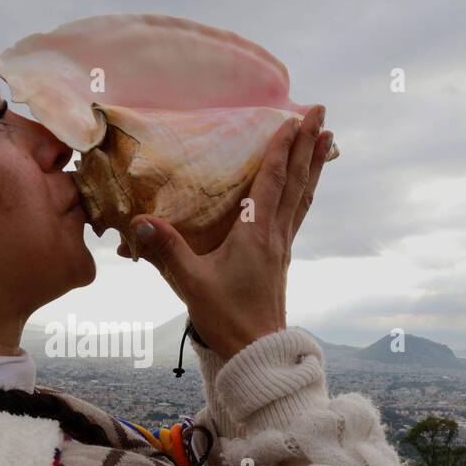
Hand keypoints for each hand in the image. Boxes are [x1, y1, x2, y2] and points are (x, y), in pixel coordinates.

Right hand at [117, 105, 333, 360]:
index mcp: (256, 234)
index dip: (282, 148)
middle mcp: (275, 235)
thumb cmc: (226, 318)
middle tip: (321, 112)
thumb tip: (139, 222)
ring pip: (302, 196)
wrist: (256, 353)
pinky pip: (297, 214)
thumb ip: (166, 252)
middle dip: (308, 145)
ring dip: (313, 165)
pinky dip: (302, 192)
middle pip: (297, 181)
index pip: (272, 181)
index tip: (294, 117)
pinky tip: (302, 188)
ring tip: (325, 140)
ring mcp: (281, 247)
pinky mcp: (280, 259)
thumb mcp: (191, 284)